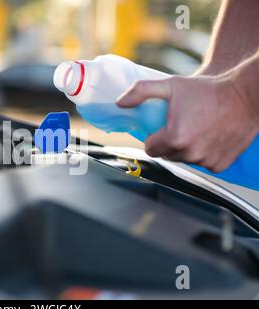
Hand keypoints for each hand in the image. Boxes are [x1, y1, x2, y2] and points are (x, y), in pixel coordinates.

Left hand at [116, 74, 258, 172]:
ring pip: (185, 160)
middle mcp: (190, 153)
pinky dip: (204, 154)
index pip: (150, 148)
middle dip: (169, 142)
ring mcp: (206, 161)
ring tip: (197, 129)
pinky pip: (203, 163)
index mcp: (174, 138)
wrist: (246, 96)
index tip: (161, 128)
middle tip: (181, 124)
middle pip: (167, 155)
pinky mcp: (220, 165)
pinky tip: (210, 137)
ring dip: (186, 149)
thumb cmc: (208, 90)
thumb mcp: (171, 85)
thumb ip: (141, 92)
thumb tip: (119, 102)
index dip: (153, 137)